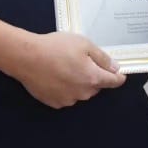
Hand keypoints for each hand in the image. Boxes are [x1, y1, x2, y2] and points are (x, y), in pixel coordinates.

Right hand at [10, 32, 126, 108]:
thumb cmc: (56, 47)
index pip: (112, 82)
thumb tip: (115, 69)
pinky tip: (56, 77)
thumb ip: (102, 58)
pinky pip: (67, 96)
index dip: (118, 78)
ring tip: (65, 68)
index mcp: (92, 78)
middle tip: (81, 62)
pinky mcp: (54, 103)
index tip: (120, 76)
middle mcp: (83, 93)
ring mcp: (68, 100)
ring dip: (79, 83)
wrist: (26, 57)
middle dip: (93, 77)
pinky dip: (66, 89)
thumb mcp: (83, 44)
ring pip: (81, 92)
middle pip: (96, 87)